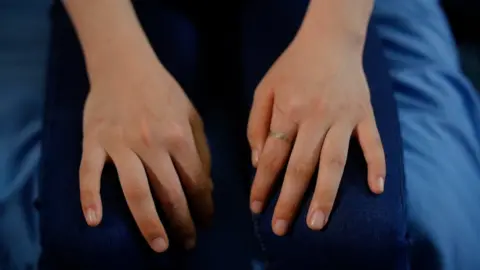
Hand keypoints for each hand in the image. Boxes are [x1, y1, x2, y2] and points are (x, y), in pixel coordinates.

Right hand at [79, 56, 212, 251]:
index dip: (204, 206)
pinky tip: (95, 221)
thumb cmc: (162, 91)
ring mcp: (120, 144)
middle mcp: (152, 144)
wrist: (124, 65)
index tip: (206, 223)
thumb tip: (207, 186)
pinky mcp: (94, 142)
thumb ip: (201, 150)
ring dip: (149, 223)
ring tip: (159, 246)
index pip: (196, 182)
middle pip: (170, 193)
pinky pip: (89, 173)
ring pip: (136, 191)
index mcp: (179, 136)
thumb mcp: (191, 115)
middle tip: (187, 243)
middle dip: (182, 223)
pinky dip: (90, 197)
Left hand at [247, 33, 384, 235]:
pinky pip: (372, 143)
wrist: (329, 41)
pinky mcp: (365, 114)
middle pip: (301, 166)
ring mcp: (343, 117)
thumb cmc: (292, 67)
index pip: (272, 156)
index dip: (262, 184)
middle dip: (289, 200)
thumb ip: (257, 125)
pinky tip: (376, 189)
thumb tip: (259, 161)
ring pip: (334, 162)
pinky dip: (377, 165)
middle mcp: (315, 118)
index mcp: (288, 111)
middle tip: (281, 228)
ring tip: (318, 223)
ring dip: (326, 194)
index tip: (257, 208)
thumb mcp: (264, 89)